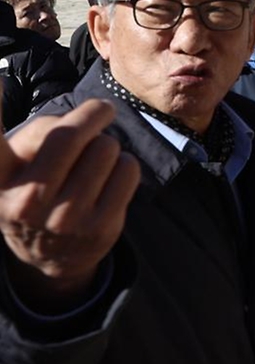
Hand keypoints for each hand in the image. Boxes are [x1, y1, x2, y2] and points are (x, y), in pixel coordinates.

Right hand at [0, 99, 139, 309]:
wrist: (52, 255)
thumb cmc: (37, 189)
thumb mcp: (18, 167)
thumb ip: (37, 135)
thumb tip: (77, 120)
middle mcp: (26, 203)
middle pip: (69, 136)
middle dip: (93, 112)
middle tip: (102, 108)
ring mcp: (65, 219)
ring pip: (105, 148)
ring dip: (108, 143)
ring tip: (98, 157)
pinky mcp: (100, 228)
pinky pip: (128, 169)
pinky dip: (126, 164)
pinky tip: (111, 176)